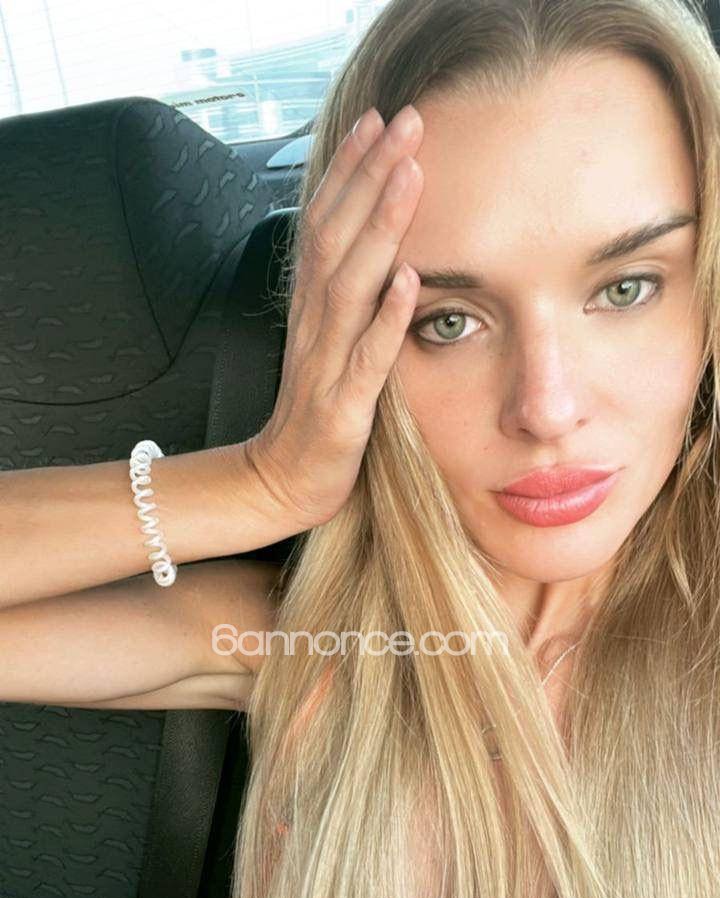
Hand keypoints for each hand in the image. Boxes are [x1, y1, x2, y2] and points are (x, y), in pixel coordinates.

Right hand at [245, 102, 423, 530]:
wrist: (282, 481)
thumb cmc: (316, 411)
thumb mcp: (327, 342)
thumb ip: (344, 293)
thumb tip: (374, 242)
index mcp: (311, 307)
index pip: (326, 222)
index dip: (350, 169)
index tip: (379, 119)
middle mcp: (313, 325)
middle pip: (337, 236)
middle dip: (370, 174)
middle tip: (407, 120)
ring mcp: (326, 364)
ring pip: (349, 284)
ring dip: (380, 226)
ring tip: (409, 175)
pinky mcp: (343, 409)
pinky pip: (366, 359)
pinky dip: (385, 318)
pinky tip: (408, 282)